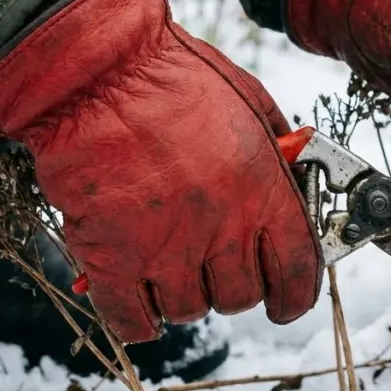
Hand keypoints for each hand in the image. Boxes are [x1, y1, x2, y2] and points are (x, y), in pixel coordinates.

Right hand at [0, 0, 321, 343]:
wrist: (93, 70)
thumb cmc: (168, 74)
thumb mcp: (248, 101)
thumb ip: (276, 150)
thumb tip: (292, 176)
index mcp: (263, 192)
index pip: (297, 273)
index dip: (294, 296)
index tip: (286, 302)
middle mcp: (222, 229)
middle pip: (240, 297)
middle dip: (233, 286)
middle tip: (216, 264)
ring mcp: (165, 249)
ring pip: (189, 310)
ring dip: (184, 295)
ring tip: (170, 263)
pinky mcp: (110, 259)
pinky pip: (132, 321)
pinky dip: (138, 320)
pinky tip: (138, 299)